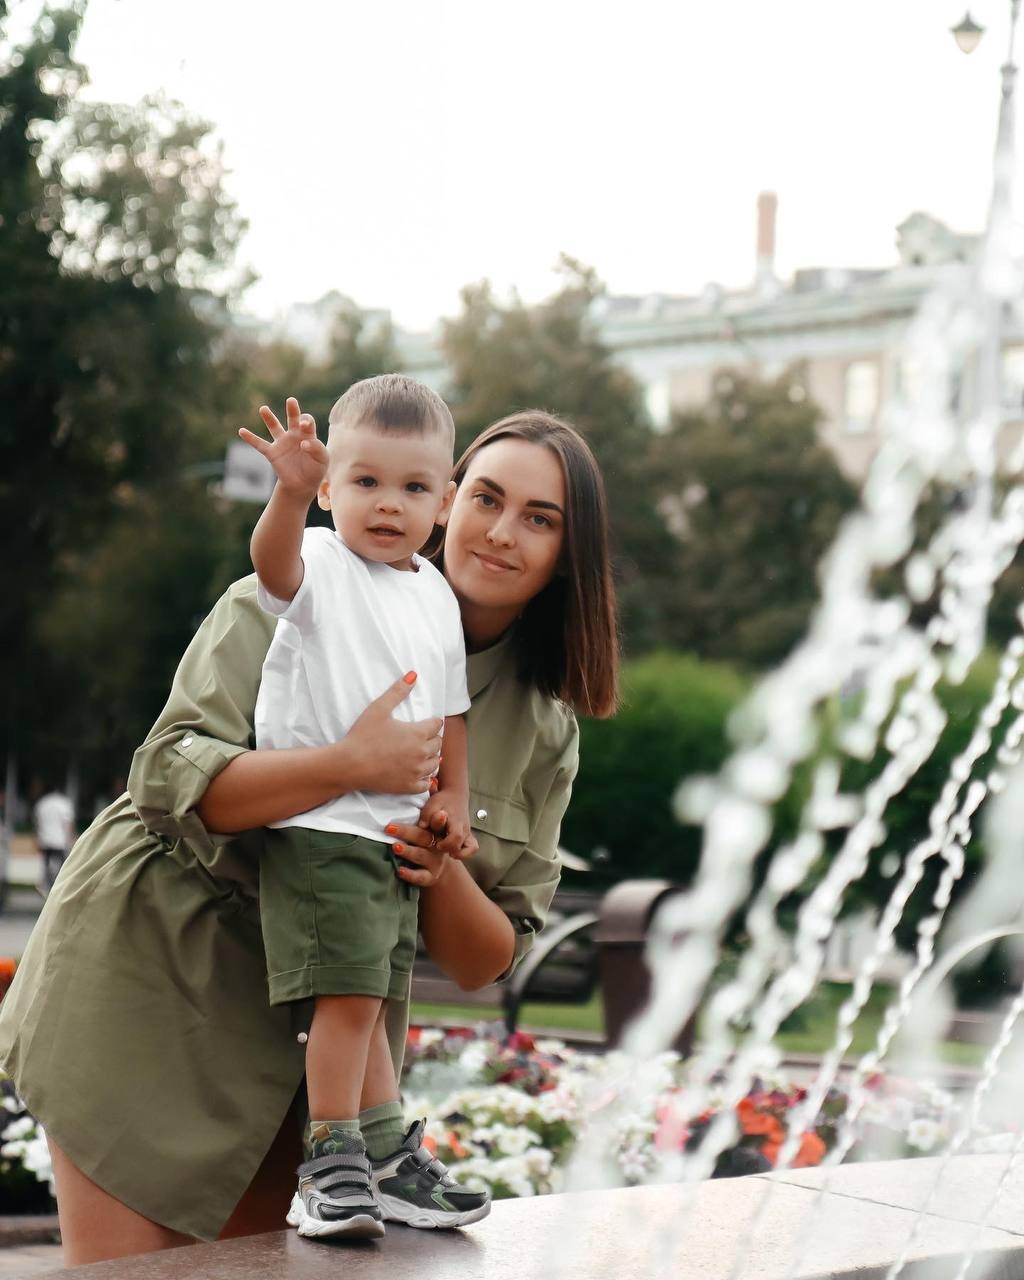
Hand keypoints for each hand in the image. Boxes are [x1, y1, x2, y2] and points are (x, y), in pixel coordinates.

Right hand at [238, 397, 327, 499]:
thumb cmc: (315, 469)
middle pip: (293, 419)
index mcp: (308, 434)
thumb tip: (303, 443)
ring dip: (269, 418)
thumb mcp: (322, 459)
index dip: (306, 421)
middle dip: (292, 410)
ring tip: (263, 409)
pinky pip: (259, 444)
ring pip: (274, 427)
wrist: (303, 484)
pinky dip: (250, 438)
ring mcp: (282, 443)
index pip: (307, 422)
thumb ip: (317, 449)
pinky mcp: (272, 453)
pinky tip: (241, 431)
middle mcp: (294, 435)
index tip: (304, 425)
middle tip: (291, 400)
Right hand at [340, 673, 443, 794]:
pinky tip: (417, 772)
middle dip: (432, 738)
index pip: (436, 725)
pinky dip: (425, 778)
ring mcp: (416, 772)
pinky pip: (425, 784)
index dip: (432, 722)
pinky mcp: (408, 787)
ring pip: (435, 763)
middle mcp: (421, 753)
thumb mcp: (379, 708)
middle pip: (438, 744)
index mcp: (418, 733)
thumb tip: (413, 674)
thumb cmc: (362, 735)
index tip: (427, 722)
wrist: (348, 764)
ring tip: (421, 753)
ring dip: (431, 757)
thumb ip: (398, 691)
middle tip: (423, 737)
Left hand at [384, 810, 467, 886]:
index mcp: (440, 831)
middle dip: (407, 833)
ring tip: (395, 847)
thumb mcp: (435, 818)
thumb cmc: (433, 834)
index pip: (440, 824)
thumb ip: (432, 803)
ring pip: (421, 856)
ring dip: (408, 851)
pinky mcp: (430, 876)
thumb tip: (432, 782)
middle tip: (389, 828)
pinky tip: (399, 870)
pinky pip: (421, 877)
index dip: (439, 821)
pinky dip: (410, 875)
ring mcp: (435, 862)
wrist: (443, 861)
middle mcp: (439, 846)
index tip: (438, 813)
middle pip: (424, 838)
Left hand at [419, 789, 475, 858]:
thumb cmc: (441, 800)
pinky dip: (466, 852)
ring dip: (460, 854)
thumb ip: (427, 815)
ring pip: (470, 848)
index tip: (437, 844)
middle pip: (462, 846)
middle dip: (450, 850)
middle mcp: (464, 828)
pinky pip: (472, 847)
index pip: (456, 836)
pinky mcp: (468, 835)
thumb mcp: (431, 804)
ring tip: (449, 853)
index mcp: (456, 821)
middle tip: (439, 847)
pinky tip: (454, 852)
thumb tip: (422, 826)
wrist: (455, 793)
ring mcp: (468, 832)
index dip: (447, 844)